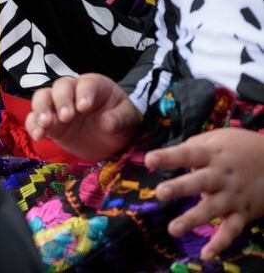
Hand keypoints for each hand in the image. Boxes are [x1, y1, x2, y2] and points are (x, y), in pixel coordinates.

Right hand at [26, 73, 141, 160]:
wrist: (111, 137)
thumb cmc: (120, 120)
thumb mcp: (129, 119)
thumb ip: (120, 119)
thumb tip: (107, 122)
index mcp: (94, 86)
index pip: (86, 83)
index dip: (83, 93)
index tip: (84, 108)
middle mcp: (72, 92)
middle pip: (60, 87)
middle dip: (61, 100)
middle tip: (66, 117)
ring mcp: (58, 106)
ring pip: (42, 98)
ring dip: (41, 109)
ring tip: (45, 124)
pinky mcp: (50, 123)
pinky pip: (34, 119)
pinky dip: (33, 125)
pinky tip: (38, 135)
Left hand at [148, 127, 263, 259]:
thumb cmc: (241, 148)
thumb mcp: (219, 138)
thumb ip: (194, 146)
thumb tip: (170, 156)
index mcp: (213, 155)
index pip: (188, 154)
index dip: (169, 156)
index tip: (149, 159)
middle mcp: (221, 176)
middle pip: (200, 181)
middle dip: (181, 187)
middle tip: (161, 192)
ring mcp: (233, 196)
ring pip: (212, 209)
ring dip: (193, 219)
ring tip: (173, 229)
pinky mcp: (243, 213)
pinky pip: (232, 230)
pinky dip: (221, 243)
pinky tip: (206, 254)